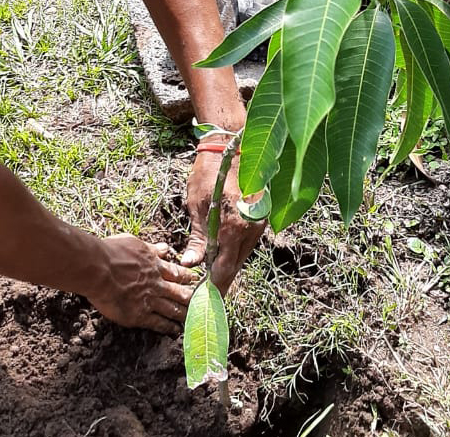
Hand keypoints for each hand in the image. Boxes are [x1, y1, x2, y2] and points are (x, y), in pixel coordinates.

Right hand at [87, 234, 196, 333]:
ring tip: (193, 319)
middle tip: (202, 304)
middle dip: (191, 299)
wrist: (98, 269)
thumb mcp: (135, 243)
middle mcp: (157, 284)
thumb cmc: (111, 253)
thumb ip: (152, 248)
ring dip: (184, 314)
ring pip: (173, 309)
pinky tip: (176, 331)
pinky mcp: (140, 315)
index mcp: (155, 265)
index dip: (188, 278)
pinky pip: (159, 323)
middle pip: (181, 293)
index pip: (178, 273)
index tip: (196, 282)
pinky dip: (169, 327)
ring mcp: (150, 300)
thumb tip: (165, 248)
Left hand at [181, 147, 265, 292]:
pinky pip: (245, 245)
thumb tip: (189, 264)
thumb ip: (197, 239)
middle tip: (206, 299)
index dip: (213, 287)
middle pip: (235, 267)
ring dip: (226, 269)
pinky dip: (233, 255)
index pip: (224, 269)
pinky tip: (221, 261)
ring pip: (241, 257)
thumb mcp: (196, 206)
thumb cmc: (209, 173)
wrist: (232, 148)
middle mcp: (251, 229)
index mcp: (233, 227)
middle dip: (220, 283)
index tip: (202, 300)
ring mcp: (258, 225)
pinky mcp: (259, 220)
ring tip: (210, 283)